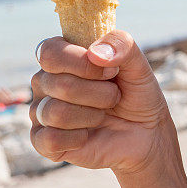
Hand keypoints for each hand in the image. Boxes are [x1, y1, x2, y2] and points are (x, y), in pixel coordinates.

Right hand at [30, 31, 174, 174]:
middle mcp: (45, 82)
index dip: (81, 62)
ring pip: (56, 112)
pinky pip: (50, 139)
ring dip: (92, 116)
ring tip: (103, 115)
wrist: (145, 133)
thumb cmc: (136, 94)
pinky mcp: (43, 142)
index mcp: (62, 57)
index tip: (111, 72)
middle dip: (99, 93)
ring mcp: (41, 112)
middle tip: (114, 96)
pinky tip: (88, 135)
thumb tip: (95, 53)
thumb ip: (122, 46)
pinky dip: (78, 138)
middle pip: (59, 84)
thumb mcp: (138, 65)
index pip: (50, 51)